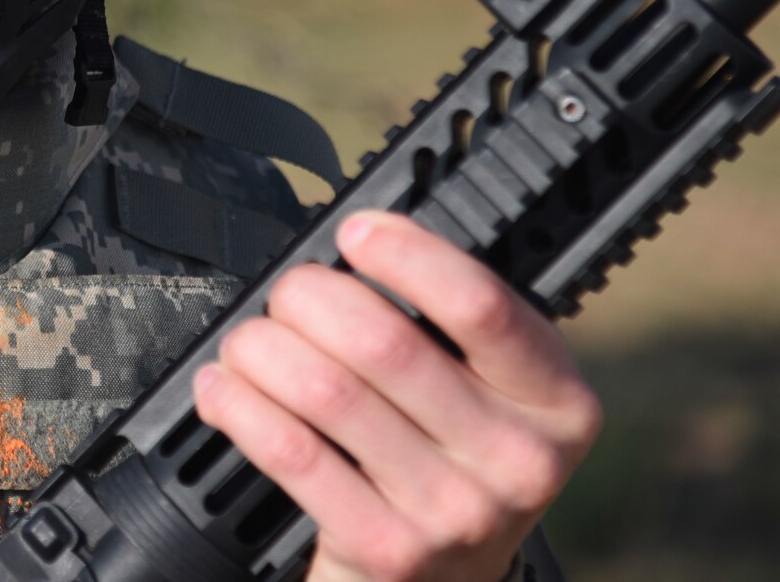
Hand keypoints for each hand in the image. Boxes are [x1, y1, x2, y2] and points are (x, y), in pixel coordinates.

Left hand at [190, 210, 601, 581]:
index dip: (406, 255)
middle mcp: (517, 460)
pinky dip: (240, 406)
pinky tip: (223, 389)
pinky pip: (292, 451)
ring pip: (327, 390)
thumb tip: (355, 243)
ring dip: (262, 348)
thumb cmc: (449, 460)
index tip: (355, 231)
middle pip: (384, 342)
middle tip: (288, 294)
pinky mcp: (388, 547)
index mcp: (557, 402)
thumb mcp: (488, 394)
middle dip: (309, 298)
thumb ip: (446, 326)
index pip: (481, 306)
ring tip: (246, 341)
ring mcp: (453, 510)